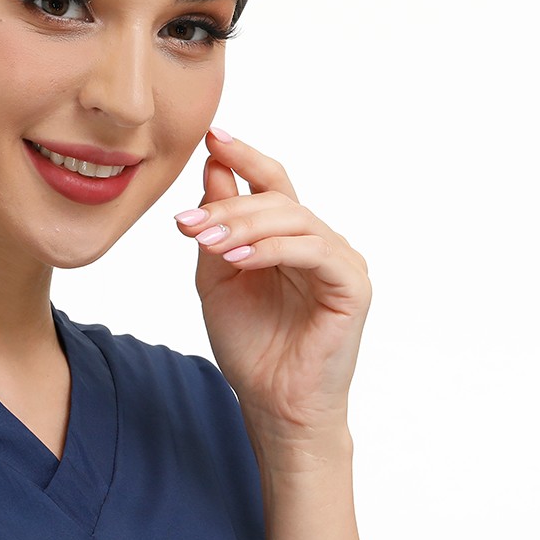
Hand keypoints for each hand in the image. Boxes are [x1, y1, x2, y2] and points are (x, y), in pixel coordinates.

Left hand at [173, 128, 371, 456]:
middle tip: (186, 223)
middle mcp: (318, 241)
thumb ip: (217, 225)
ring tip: (205, 241)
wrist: (273, 404)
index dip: (243, 154)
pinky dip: (271, 250)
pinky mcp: (352, 286)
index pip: (270, 181)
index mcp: (288, 236)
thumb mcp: (218, 275)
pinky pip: (312, 252)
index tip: (211, 135)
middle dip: (227, 204)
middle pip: (276, 198)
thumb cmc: (250, 344)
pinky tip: (238, 260)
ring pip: (292, 219)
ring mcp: (340, 261)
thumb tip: (213, 167)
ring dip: (243, 225)